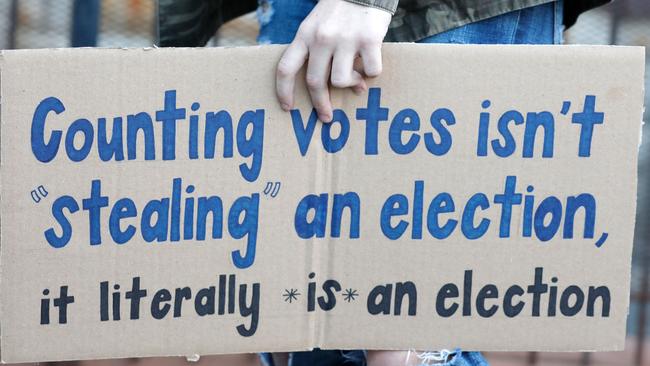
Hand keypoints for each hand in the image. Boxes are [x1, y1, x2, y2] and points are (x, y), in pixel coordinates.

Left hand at [276, 0, 390, 121]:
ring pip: (341, 81)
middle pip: (314, 82)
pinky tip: (371, 64)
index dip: (284, 91)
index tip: (288, 107)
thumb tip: (323, 86)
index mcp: (305, 35)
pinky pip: (370, 71)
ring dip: (350, 85)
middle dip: (321, 104)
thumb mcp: (316, 25)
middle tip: (327, 117)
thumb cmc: (338, 11)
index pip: (286, 68)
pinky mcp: (369, 40)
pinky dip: (372, 73)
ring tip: (357, 80)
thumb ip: (314, 51)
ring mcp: (345, 39)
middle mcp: (322, 38)